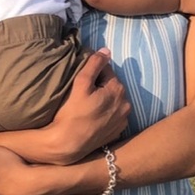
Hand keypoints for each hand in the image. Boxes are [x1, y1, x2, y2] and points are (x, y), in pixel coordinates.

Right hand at [43, 49, 129, 163]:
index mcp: (118, 89)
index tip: (82, 79)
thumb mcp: (81, 83)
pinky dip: (105, 113)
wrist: (68, 144)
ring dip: (104, 99)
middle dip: (100, 86)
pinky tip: (92, 117)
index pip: (106, 70)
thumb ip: (94, 64)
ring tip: (87, 105)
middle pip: (111, 86)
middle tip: (82, 93)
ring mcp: (122, 119)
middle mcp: (125, 104)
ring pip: (113, 101)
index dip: (93, 72)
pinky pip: (113, 115)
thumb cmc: (72, 112)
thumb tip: (106, 50)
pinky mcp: (117, 132)